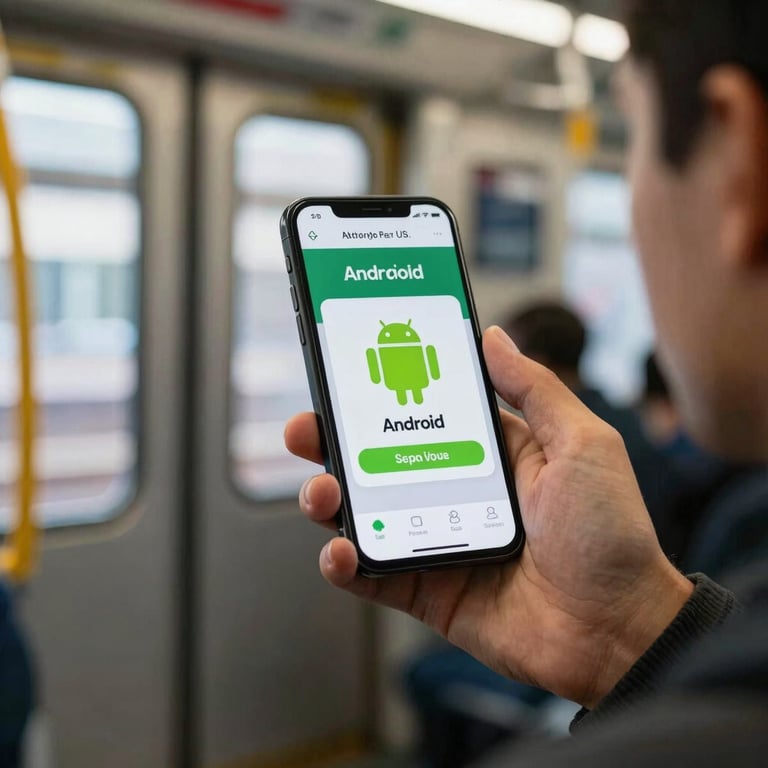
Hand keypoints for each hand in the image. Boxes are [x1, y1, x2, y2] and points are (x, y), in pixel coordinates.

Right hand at [284, 326, 692, 707]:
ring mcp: (437, 541)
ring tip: (323, 491)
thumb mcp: (582, 445)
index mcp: (490, 454)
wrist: (618, 630)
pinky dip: (344, 564)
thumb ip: (534, 390)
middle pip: (380, 461)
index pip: (423, 415)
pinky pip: (372, 575)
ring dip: (330, 499)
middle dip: (336, 443)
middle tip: (307, 429)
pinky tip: (340, 550)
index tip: (348, 374)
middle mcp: (456, 493)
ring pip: (366, 514)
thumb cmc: (611, 534)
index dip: (384, 396)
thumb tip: (493, 337)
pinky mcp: (428, 590)